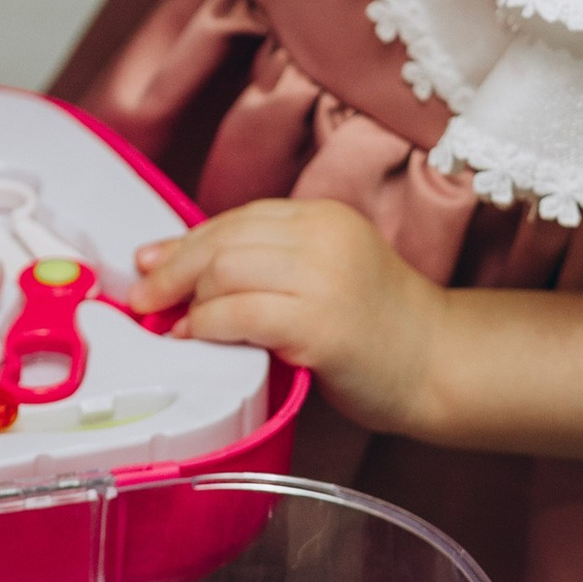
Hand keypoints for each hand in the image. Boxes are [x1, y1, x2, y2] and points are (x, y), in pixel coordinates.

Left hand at [134, 200, 442, 434]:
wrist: (439, 363)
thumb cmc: (381, 327)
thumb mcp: (329, 270)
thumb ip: (272, 262)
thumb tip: (186, 268)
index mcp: (324, 217)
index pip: (237, 218)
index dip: (186, 240)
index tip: (151, 260)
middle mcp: (323, 237)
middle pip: (223, 240)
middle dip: (172, 268)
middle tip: (143, 296)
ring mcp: (323, 279)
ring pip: (224, 271)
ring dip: (185, 299)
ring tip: (170, 323)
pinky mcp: (319, 325)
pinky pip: (240, 314)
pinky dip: (205, 325)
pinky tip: (194, 338)